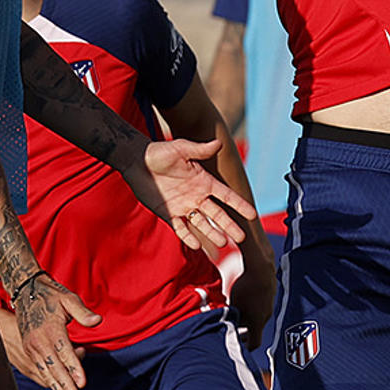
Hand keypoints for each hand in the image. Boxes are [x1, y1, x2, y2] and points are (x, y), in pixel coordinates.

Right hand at [12, 273, 100, 389]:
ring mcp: (31, 349)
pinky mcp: (29, 352)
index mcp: (50, 330)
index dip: (74, 368)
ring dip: (58, 389)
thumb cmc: (50, 296)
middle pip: (55, 368)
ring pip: (46, 373)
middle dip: (66, 387)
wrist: (25, 293)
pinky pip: (40, 371)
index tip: (82, 383)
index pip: (64, 352)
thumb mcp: (68, 298)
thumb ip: (82, 312)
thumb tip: (97, 321)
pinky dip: (49, 382)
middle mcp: (38, 342)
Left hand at [125, 136, 258, 249]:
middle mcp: (197, 196)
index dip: (239, 205)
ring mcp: (183, 206)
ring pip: (201, 223)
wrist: (137, 162)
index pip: (226, 196)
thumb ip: (199, 149)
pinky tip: (196, 246)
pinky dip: (188, 237)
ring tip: (223, 243)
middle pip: (217, 213)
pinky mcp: (168, 213)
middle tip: (242, 238)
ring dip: (212, 233)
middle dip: (230, 225)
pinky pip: (180, 228)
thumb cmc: (159, 153)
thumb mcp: (180, 149)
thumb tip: (218, 143)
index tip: (253, 215)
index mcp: (204, 181)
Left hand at [231, 242, 276, 350]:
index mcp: (257, 322)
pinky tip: (243, 300)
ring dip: (248, 319)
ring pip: (257, 318)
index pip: (254, 344)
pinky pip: (260, 308)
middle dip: (244, 332)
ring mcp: (269, 306)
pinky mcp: (269, 296)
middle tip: (231, 330)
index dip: (245, 349)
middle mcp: (265, 316)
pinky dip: (252, 309)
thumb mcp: (233, 305)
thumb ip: (229, 318)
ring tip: (235, 313)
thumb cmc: (246, 287)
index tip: (236, 347)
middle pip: (255, 331)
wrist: (261, 268)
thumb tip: (221, 326)